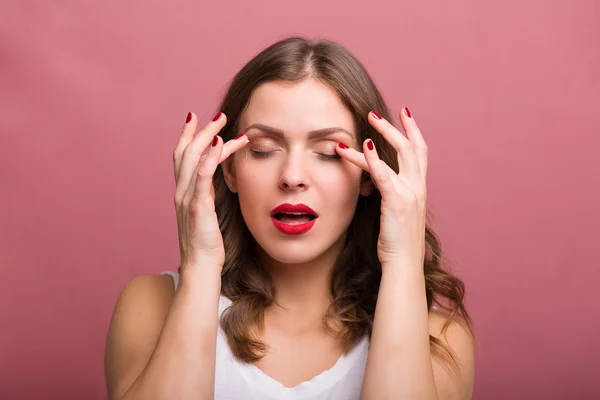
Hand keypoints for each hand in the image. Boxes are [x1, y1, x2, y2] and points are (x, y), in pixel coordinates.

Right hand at [173, 112, 247, 270]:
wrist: (201, 267)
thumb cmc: (206, 243)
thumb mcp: (205, 214)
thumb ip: (206, 195)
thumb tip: (215, 181)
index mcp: (183, 192)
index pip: (182, 157)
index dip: (187, 135)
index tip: (195, 117)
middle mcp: (182, 192)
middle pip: (187, 152)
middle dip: (201, 130)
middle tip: (218, 115)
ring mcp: (188, 199)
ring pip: (194, 160)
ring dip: (209, 138)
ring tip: (224, 123)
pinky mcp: (198, 208)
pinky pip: (202, 179)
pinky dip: (209, 159)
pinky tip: (219, 145)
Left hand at [336, 108, 427, 267]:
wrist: (403, 265)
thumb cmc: (397, 243)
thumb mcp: (397, 214)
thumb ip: (393, 196)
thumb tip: (380, 185)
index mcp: (419, 189)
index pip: (420, 152)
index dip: (413, 131)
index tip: (405, 113)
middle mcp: (418, 188)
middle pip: (411, 147)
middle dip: (394, 126)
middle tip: (374, 113)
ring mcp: (410, 194)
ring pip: (398, 155)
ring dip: (381, 134)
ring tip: (365, 121)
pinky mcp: (397, 202)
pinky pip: (384, 175)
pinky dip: (373, 158)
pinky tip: (363, 145)